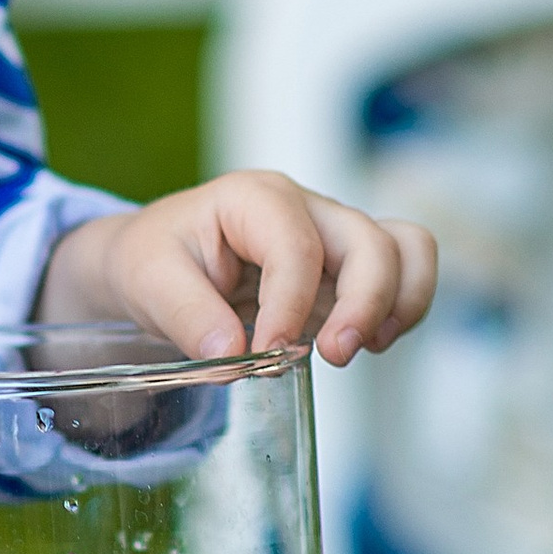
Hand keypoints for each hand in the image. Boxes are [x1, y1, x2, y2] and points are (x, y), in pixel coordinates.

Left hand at [41, 171, 436, 370]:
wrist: (157, 262)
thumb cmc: (155, 259)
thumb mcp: (147, 280)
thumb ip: (187, 315)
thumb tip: (233, 356)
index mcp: (255, 198)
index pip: (296, 247)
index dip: (289, 306)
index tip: (264, 353)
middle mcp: (306, 209)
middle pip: (370, 241)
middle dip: (365, 302)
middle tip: (333, 355)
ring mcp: (333, 237)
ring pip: (405, 249)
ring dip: (399, 302)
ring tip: (367, 347)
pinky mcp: (346, 271)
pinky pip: (402, 275)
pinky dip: (401, 309)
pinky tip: (370, 343)